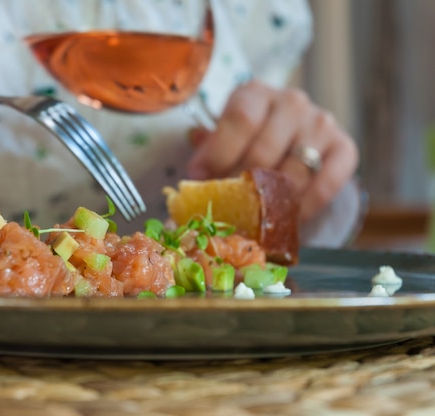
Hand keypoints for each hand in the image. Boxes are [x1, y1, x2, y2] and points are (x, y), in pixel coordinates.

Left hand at [187, 81, 358, 220]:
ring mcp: (321, 122)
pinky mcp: (344, 147)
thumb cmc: (248, 139)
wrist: (295, 137)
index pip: (240, 119)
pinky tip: (290, 217)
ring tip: (256, 218)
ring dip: (273, 202)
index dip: (218, 153)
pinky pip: (326, 183)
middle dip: (241, 185)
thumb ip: (209, 154)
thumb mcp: (225, 137)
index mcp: (256, 93)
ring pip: (294, 172)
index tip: (200, 179)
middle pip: (264, 151)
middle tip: (227, 207)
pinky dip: (307, 205)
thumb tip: (190, 181)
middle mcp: (291, 101)